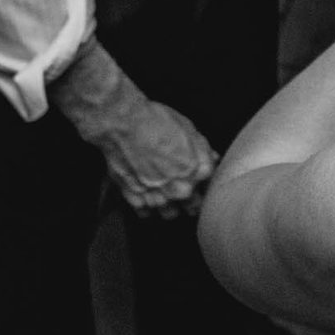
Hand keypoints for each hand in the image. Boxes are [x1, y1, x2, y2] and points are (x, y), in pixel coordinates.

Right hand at [92, 94, 218, 217]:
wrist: (122, 123)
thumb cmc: (155, 121)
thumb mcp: (187, 127)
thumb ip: (202, 148)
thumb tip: (212, 158)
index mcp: (196, 171)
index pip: (208, 186)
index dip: (203, 181)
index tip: (198, 177)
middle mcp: (180, 189)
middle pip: (192, 207)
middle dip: (190, 199)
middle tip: (181, 186)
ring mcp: (157, 197)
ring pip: (170, 214)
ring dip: (169, 205)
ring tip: (163, 191)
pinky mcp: (135, 199)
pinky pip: (146, 212)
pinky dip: (146, 205)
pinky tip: (145, 191)